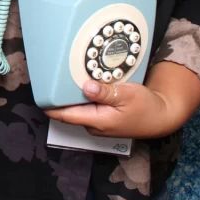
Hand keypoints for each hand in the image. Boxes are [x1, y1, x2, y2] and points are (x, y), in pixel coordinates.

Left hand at [44, 80, 180, 138]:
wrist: (162, 116)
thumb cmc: (146, 107)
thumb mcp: (127, 95)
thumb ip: (105, 92)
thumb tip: (86, 87)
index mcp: (97, 120)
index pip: (64, 115)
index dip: (48, 104)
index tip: (38, 91)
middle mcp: (93, 124)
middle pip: (67, 110)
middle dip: (58, 96)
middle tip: (49, 75)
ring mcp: (98, 122)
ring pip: (76, 108)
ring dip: (70, 95)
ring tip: (62, 76)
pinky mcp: (103, 118)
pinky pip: (86, 107)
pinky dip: (81, 96)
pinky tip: (81, 83)